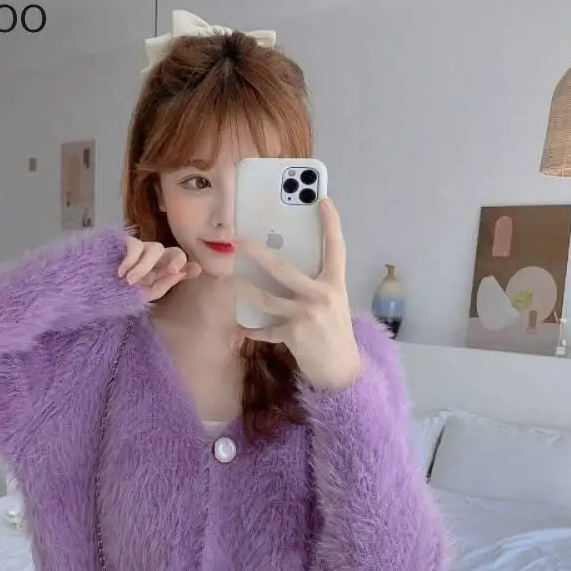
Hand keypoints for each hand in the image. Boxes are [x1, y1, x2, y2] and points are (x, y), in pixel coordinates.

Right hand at [118, 237, 200, 301]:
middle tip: (173, 271)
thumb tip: (179, 273)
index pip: (181, 266)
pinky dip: (130, 260)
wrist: (99, 287)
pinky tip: (121, 272)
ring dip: (145, 266)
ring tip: (130, 281)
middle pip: (175, 252)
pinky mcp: (127, 242)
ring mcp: (143, 248)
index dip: (190, 266)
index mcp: (163, 271)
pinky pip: (135, 245)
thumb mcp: (145, 294)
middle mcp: (157, 258)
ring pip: (156, 248)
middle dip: (177, 259)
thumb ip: (163, 285)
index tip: (195, 269)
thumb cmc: (123, 292)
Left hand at [233, 198, 361, 390]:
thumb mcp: (332, 304)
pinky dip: (253, 330)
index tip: (324, 200)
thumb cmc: (334, 332)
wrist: (342, 370)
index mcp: (334, 284)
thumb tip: (284, 268)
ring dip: (243, 290)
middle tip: (238, 240)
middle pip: (283, 268)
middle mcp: (322, 295)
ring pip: (265, 298)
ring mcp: (307, 315)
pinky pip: (266, 329)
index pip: (336, 249)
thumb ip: (314, 286)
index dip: (331, 224)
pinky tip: (242, 329)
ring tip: (228, 281)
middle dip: (257, 252)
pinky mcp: (294, 334)